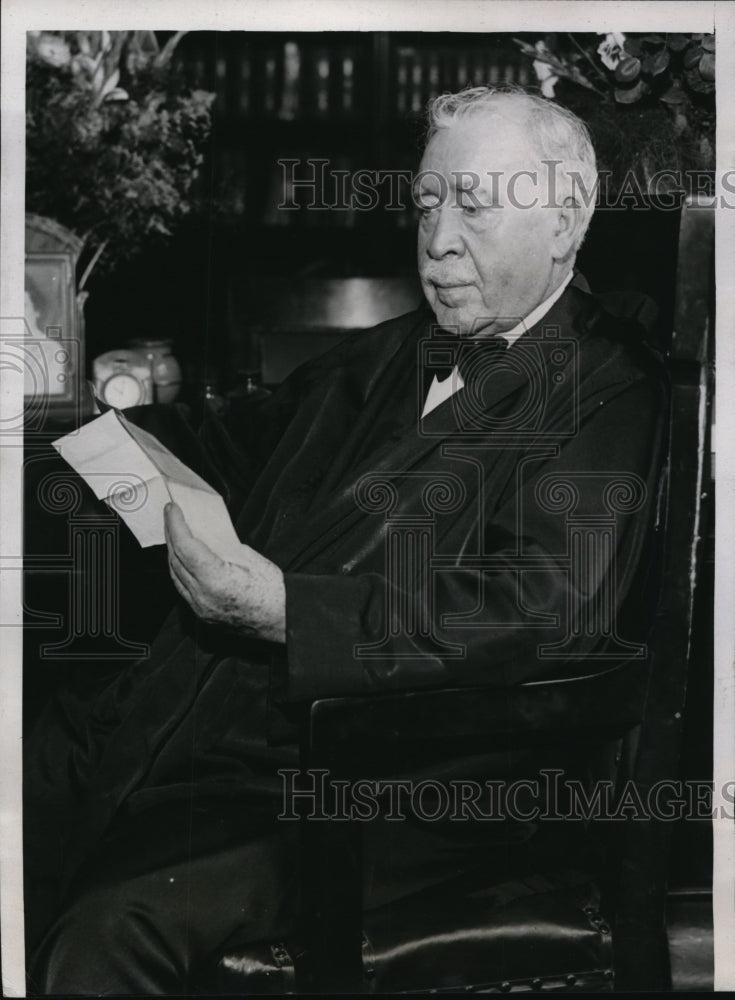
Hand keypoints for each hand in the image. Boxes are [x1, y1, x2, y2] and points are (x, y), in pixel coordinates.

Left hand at [164, 502, 285, 643]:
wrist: (282, 620)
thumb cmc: (273, 591)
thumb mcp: (250, 558)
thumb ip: (224, 549)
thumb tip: (208, 538)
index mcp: (215, 580)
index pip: (185, 547)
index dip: (175, 525)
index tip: (172, 509)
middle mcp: (203, 596)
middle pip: (176, 559)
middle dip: (171, 535)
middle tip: (171, 516)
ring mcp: (200, 608)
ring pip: (175, 575)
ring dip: (173, 553)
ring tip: (175, 534)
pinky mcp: (202, 614)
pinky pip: (183, 588)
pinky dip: (180, 570)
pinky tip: (184, 559)